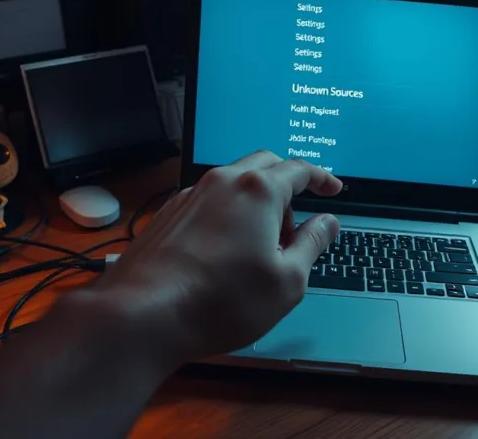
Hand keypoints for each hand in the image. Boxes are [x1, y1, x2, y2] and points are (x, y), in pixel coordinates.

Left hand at [95, 151, 342, 365]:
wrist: (144, 314)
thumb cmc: (221, 301)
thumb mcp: (287, 281)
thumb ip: (312, 244)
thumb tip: (327, 223)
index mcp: (258, 190)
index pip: (299, 169)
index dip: (321, 179)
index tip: (333, 190)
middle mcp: (222, 181)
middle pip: (264, 165)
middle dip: (287, 186)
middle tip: (295, 225)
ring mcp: (190, 195)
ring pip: (233, 182)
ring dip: (255, 202)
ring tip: (259, 247)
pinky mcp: (168, 214)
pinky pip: (208, 201)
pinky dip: (227, 214)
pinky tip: (225, 251)